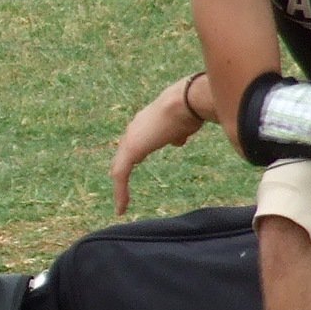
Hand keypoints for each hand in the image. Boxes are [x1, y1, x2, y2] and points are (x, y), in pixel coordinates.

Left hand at [110, 76, 208, 214]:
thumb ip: (177, 133)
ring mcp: (132, 138)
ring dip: (120, 186)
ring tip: (121, 204)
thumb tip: (177, 141)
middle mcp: (136, 127)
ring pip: (120, 166)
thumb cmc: (191, 107)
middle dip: (121, 170)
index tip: (139, 163)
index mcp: (147, 120)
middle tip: (120, 190)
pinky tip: (122, 208)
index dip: (135, 153)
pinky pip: (121, 175)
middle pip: (123, 154)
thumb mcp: (184, 123)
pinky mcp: (131, 150)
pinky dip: (120, 192)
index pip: (136, 139)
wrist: (186, 101)